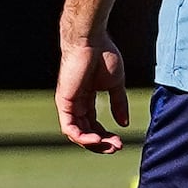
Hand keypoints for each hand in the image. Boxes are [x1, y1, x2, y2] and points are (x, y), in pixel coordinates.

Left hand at [54, 28, 131, 151]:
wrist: (91, 41)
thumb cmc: (103, 55)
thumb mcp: (115, 85)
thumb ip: (119, 104)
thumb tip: (124, 123)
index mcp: (86, 99)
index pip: (93, 125)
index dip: (107, 136)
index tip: (121, 141)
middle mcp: (75, 104)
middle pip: (86, 132)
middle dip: (102, 143)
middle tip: (118, 147)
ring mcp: (68, 104)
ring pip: (77, 134)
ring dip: (94, 144)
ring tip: (110, 145)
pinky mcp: (64, 102)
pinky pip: (70, 128)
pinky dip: (82, 137)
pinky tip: (97, 140)